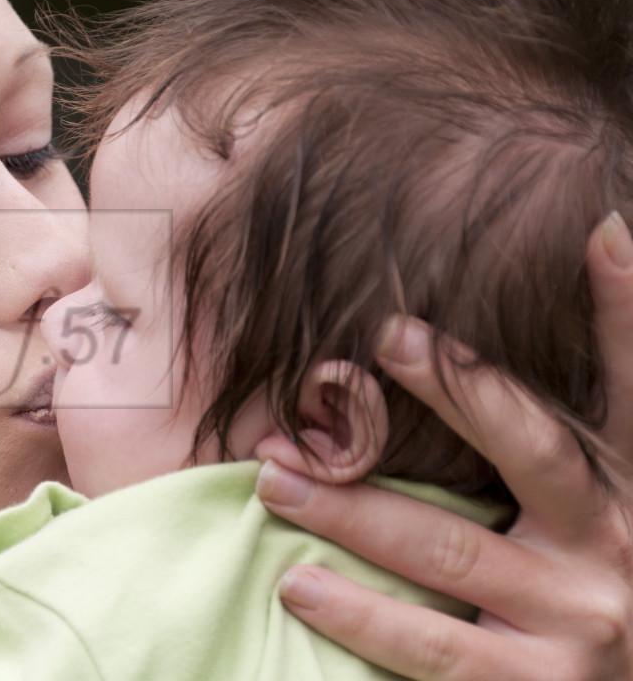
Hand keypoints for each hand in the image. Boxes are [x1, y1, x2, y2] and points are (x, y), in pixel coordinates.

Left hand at [253, 214, 632, 680]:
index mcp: (627, 491)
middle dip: (460, 392)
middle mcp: (614, 545)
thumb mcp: (593, 511)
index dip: (625, 309)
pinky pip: (433, 647)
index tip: (598, 231)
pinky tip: (298, 585)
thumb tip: (520, 317)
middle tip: (387, 339)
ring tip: (274, 477)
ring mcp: (579, 622)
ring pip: (450, 550)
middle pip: (530, 451)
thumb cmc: (591, 591)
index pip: (629, 389)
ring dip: (352, 509)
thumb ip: (561, 435)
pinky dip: (360, 617)